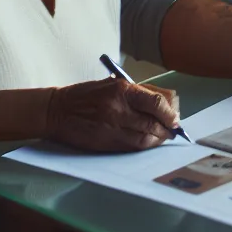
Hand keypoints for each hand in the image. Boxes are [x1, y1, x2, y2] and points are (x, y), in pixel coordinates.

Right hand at [46, 78, 180, 152]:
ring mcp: (112, 127)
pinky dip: (145, 145)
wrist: (56, 111)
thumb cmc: (86, 95)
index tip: (174, 117)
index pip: (157, 102)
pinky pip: (132, 146)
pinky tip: (149, 142)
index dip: (170, 113)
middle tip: (173, 129)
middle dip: (168, 128)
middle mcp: (118, 109)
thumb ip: (139, 92)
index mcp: (122, 90)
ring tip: (163, 136)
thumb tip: (166, 102)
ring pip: (145, 137)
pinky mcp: (106, 141)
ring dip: (159, 139)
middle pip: (154, 122)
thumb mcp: (113, 84)